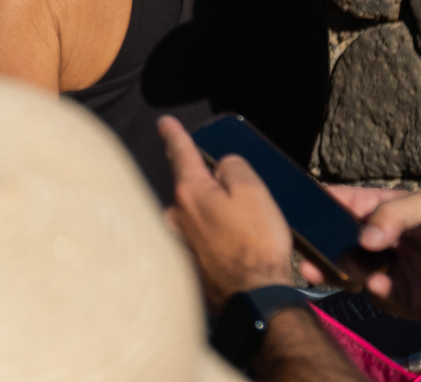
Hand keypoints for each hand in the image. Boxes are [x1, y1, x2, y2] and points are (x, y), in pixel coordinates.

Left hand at [160, 116, 296, 314]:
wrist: (253, 299)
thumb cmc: (256, 246)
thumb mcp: (255, 193)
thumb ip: (234, 169)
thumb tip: (221, 167)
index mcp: (190, 192)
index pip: (180, 153)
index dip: (175, 134)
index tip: (164, 122)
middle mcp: (175, 215)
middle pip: (188, 186)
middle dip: (206, 187)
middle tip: (237, 204)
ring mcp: (178, 241)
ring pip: (193, 216)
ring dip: (211, 218)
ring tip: (244, 236)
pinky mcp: (186, 263)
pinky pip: (199, 240)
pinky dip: (214, 240)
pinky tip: (234, 252)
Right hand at [299, 187, 420, 321]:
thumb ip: (391, 215)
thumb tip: (364, 239)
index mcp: (371, 211)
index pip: (335, 203)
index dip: (315, 203)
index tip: (297, 207)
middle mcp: (367, 241)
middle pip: (331, 239)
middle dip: (314, 243)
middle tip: (302, 248)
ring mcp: (375, 269)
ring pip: (343, 268)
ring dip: (330, 268)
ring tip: (317, 269)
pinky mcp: (390, 296)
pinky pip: (372, 291)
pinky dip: (371, 287)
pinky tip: (376, 283)